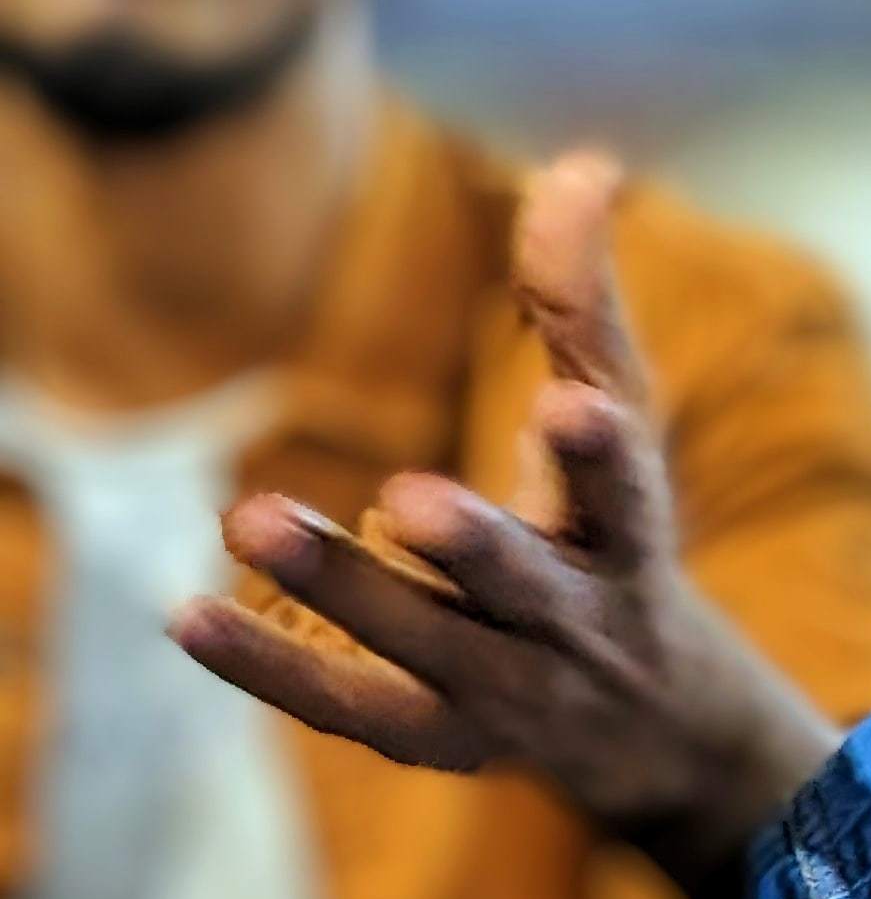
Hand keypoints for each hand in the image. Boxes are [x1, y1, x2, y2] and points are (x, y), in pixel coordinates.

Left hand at [174, 148, 842, 898]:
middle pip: (520, 588)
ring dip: (343, 586)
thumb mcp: (621, 422)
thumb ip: (584, 302)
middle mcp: (577, 623)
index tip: (576, 407)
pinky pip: (346, 704)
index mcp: (630, 541)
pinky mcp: (437, 736)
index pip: (626, 494)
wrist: (656, 728)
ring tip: (249, 516)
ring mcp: (506, 691)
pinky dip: (268, 668)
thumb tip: (585, 161)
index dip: (601, 455)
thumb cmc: (617, 540)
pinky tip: (186, 616)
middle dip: (472, 546)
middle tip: (407, 497)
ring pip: (424, 645)